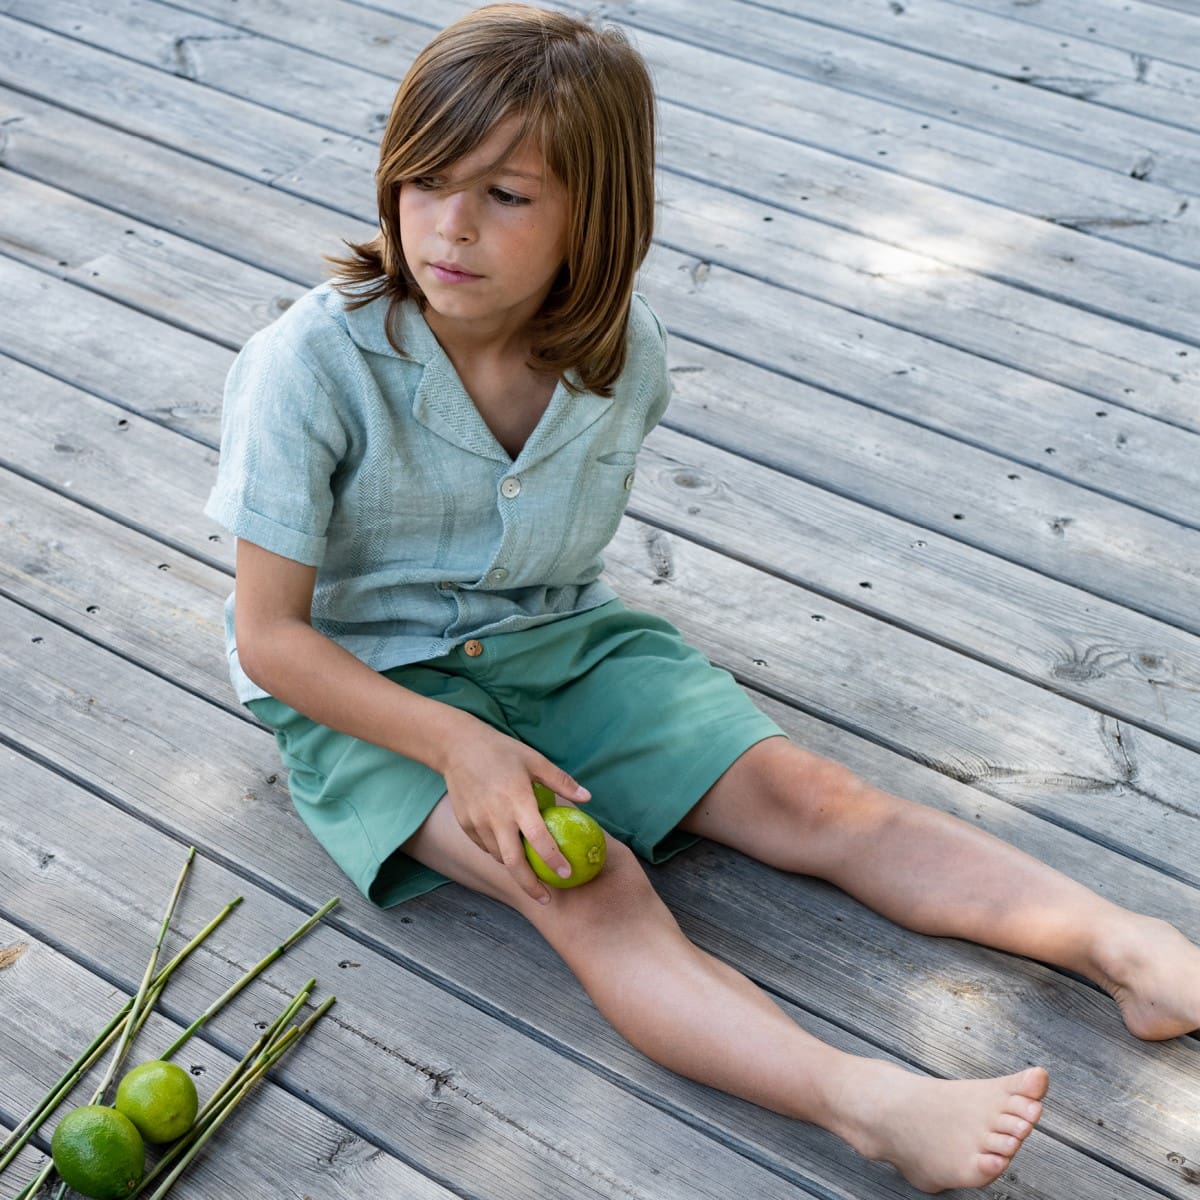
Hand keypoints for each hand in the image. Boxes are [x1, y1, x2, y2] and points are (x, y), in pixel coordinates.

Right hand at [439, 720, 590, 903]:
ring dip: (515, 867)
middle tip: (545, 898)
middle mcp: (496, 817)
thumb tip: (588, 798)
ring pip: (498, 856)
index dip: (553, 859)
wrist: (458, 747)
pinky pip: (484, 846)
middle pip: (513, 862)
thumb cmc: (502, 751)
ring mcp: (478, 822)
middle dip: (530, 885)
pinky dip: (498, 852)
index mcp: (517, 800)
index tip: (566, 874)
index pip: (539, 839)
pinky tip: (509, 850)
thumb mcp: (535, 760)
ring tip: (530, 872)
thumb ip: (561, 781)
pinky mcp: (465, 824)